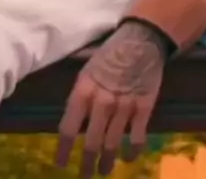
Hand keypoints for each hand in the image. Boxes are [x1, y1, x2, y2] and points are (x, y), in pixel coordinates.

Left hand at [57, 21, 167, 177]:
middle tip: (84, 175)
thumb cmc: (110, 54)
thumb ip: (81, 97)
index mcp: (83, 91)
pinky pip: (136, 137)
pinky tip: (128, 157)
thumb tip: (75, 124)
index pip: (68, 128)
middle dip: (86, 164)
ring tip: (104, 171)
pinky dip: (132, 152)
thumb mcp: (88, 71)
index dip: (64, 150)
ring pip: (112, 145)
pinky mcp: (144, 107)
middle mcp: (102, 102)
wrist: (141, 40)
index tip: (61, 164)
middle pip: (91, 143)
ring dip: (107, 162)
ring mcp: (124, 106)